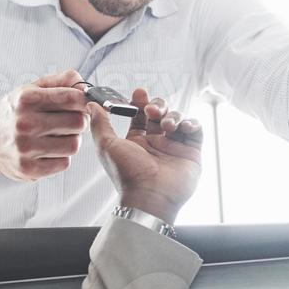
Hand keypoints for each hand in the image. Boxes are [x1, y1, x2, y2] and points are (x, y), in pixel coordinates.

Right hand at [0, 69, 90, 181]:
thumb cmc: (13, 113)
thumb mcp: (31, 90)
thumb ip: (59, 81)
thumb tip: (81, 82)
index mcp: (26, 98)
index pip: (72, 98)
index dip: (84, 102)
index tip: (84, 104)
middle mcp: (24, 122)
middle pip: (78, 123)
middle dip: (79, 122)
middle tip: (69, 122)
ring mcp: (25, 147)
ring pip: (73, 144)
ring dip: (70, 140)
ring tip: (56, 137)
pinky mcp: (28, 169)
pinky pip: (64, 163)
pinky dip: (60, 157)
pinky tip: (48, 151)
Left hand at [88, 88, 203, 223]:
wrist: (150, 196)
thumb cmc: (128, 174)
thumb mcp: (107, 146)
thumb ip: (100, 124)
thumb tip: (92, 106)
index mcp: (137, 142)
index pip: (141, 115)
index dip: (141, 102)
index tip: (139, 92)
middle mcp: (157, 143)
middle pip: (161, 113)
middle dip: (158, 105)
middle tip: (152, 111)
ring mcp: (175, 147)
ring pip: (177, 118)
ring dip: (173, 115)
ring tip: (167, 126)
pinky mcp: (191, 153)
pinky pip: (196, 130)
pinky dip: (191, 123)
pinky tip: (183, 127)